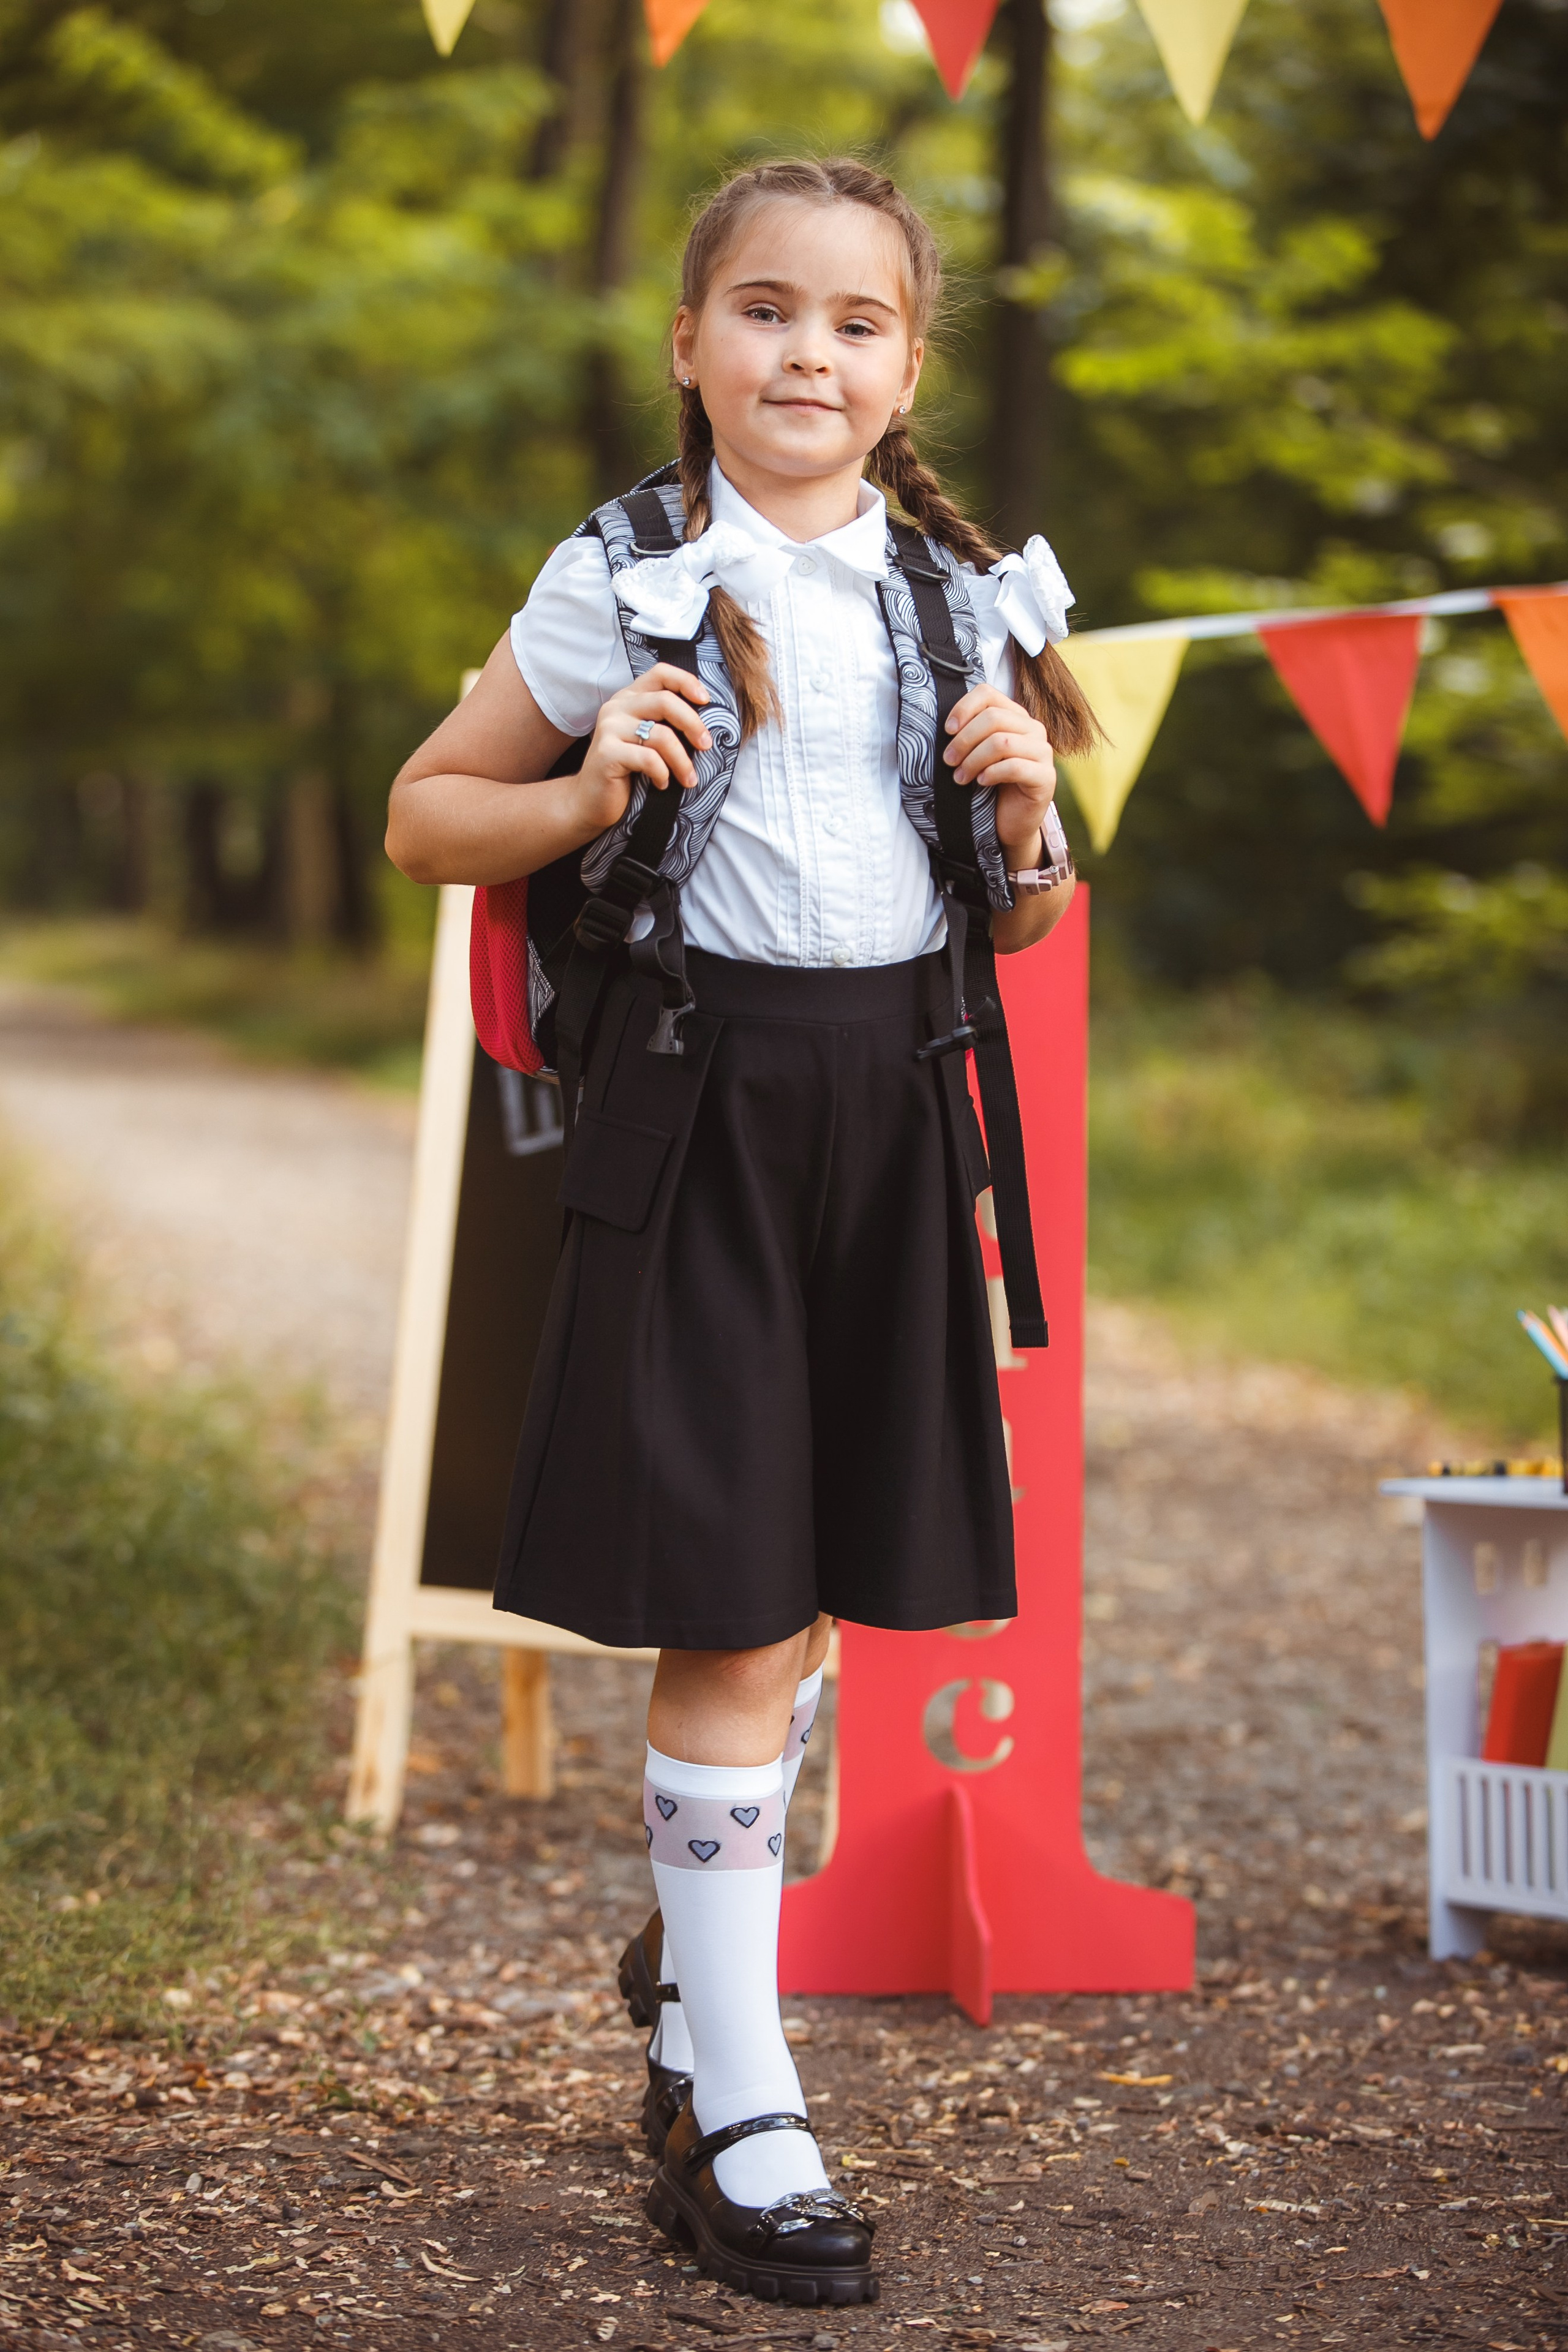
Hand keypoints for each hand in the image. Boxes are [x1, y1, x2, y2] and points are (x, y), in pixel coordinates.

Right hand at [576, 663, 712, 832]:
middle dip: (693, 725)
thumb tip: (706, 724)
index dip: (686, 682)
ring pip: (661, 735)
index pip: (660, 673)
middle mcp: (617, 707)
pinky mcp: (607, 752)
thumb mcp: (646, 740)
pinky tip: (662, 784)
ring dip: (682, 761)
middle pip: (666, 702)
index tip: (706, 701)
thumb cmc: (627, 772)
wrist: (591, 801)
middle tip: (706, 746)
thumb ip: (665, 723)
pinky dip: (662, 774)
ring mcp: (609, 728)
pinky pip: (648, 759)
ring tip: (689, 779)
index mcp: (629, 698)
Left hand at [942, 682, 1055, 866]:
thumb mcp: (978, 754)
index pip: (988, 694)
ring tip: (960, 777)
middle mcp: (1033, 729)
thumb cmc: (991, 786)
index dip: (964, 708)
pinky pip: (1015, 767)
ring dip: (974, 760)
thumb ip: (971, 733)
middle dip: (964, 740)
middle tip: (949, 761)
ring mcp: (1043, 752)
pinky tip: (981, 782)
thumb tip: (947, 724)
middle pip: (993, 718)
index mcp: (1016, 717)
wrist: (1011, 823)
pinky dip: (992, 774)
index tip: (947, 730)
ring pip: (1002, 742)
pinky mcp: (1045, 777)